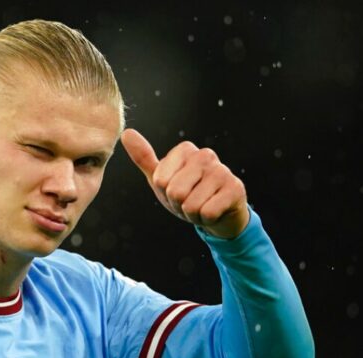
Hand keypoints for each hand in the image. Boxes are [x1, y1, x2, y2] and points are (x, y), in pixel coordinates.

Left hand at [120, 128, 249, 238]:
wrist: (219, 214)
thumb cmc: (188, 194)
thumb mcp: (162, 179)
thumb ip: (143, 157)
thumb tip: (126, 133)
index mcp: (185, 150)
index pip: (160, 180)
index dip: (165, 193)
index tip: (176, 191)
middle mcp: (205, 155)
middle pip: (175, 192)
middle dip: (179, 205)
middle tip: (189, 201)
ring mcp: (223, 170)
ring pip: (191, 205)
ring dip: (193, 214)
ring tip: (202, 206)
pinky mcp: (235, 188)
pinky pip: (208, 212)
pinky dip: (207, 219)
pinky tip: (215, 211)